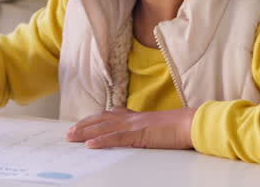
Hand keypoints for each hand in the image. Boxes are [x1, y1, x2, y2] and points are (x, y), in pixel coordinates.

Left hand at [66, 107, 195, 149]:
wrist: (191, 123)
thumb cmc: (178, 127)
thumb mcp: (156, 128)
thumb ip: (143, 130)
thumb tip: (138, 136)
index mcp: (135, 117)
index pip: (108, 115)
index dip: (93, 120)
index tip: (80, 124)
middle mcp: (131, 118)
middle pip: (101, 120)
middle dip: (83, 126)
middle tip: (68, 133)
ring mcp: (134, 125)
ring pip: (104, 128)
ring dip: (85, 133)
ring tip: (71, 138)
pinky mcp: (139, 134)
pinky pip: (117, 138)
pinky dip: (102, 141)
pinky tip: (90, 145)